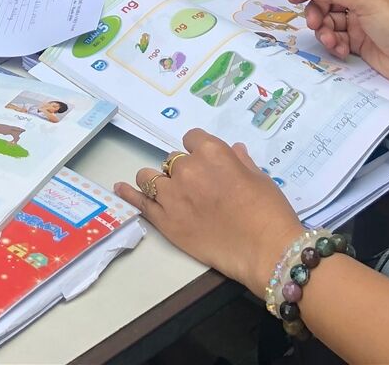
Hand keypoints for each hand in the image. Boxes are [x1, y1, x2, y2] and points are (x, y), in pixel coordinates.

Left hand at [116, 130, 301, 296]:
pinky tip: (119, 188)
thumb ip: (240, 162)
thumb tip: (234, 150)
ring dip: (157, 180)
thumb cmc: (268, 212)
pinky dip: (128, 194)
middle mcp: (186, 169)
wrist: (265, 250)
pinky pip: (140, 201)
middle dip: (184, 170)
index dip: (199, 150)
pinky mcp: (165, 221)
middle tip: (199, 188)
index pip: (193, 139)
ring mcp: (172, 195)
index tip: (205, 163)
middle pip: (174, 160)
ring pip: (149, 176)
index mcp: (211, 152)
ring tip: (167, 191)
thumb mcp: (260, 179)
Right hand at [284, 0, 388, 90]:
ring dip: (326, 33)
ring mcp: (358, 21)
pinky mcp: (357, 41)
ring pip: (328, 22)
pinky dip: (335, 44)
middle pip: (325, 2)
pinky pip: (336, 38)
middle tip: (316, 26)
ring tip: (332, 43)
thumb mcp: (363, 1)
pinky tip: (341, 50)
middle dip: (318, 14)